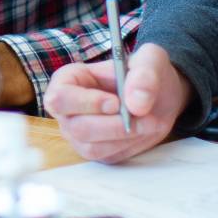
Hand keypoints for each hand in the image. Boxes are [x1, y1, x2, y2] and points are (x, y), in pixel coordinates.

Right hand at [42, 43, 193, 162]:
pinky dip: (129, 146)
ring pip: (91, 147)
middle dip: (113, 124)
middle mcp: (67, 110)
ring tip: (149, 121)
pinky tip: (142, 131)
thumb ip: (145, 74)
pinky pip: (107, 157)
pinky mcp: (95, 151)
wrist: (157, 97)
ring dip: (125, 137)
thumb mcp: (150, 60)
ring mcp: (78, 134)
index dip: (87, 103)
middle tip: (141, 114)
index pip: (60, 98)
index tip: (116, 102)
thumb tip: (136, 104)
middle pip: (77, 128)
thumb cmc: (144, 74)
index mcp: (68, 80)